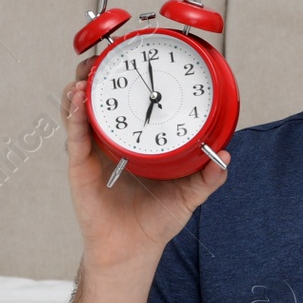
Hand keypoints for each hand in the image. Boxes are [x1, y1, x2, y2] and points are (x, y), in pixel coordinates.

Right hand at [62, 57, 228, 268]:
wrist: (132, 249)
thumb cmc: (157, 220)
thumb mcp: (188, 194)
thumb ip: (208, 177)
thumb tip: (227, 157)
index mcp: (136, 139)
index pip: (131, 102)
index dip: (129, 78)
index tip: (135, 54)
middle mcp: (113, 140)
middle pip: (100, 97)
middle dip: (98, 72)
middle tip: (104, 54)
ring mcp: (94, 150)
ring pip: (81, 110)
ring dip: (81, 87)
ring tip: (87, 73)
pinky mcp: (80, 165)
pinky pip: (75, 134)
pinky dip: (75, 115)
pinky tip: (79, 101)